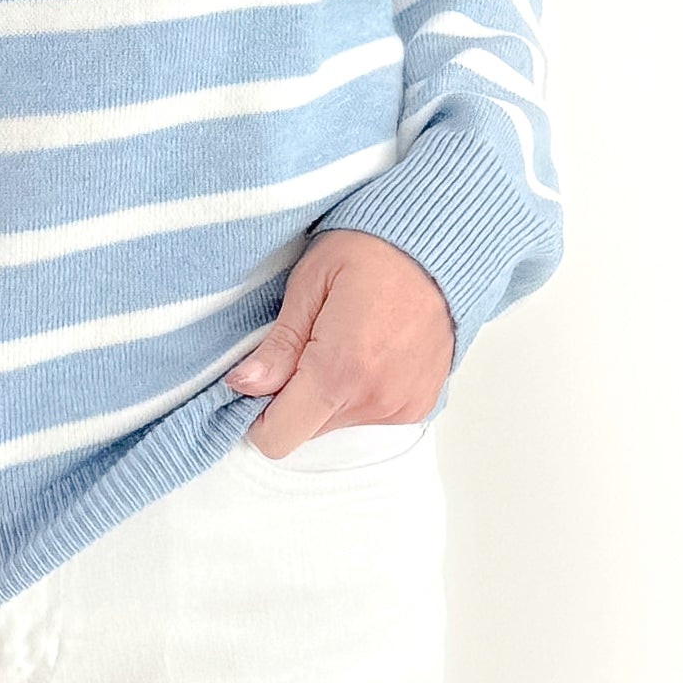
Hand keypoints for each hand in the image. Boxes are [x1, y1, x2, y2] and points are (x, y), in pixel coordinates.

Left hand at [225, 229, 452, 457]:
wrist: (438, 246)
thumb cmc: (372, 251)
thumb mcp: (310, 283)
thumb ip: (279, 344)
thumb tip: (243, 385)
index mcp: (341, 370)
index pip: (280, 436)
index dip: (257, 415)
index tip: (259, 381)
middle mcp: (375, 400)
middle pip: (307, 429)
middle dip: (293, 397)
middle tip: (304, 344)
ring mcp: (402, 406)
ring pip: (337, 423)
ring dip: (327, 393)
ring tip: (341, 339)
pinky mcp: (419, 404)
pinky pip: (369, 415)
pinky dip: (358, 391)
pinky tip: (366, 349)